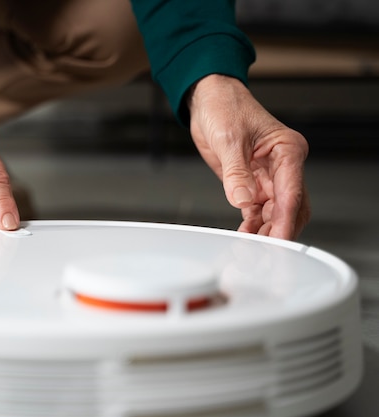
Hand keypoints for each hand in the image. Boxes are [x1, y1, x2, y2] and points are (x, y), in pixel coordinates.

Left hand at [187, 74, 310, 239]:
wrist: (209, 101)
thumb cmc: (225, 108)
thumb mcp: (229, 139)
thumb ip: (236, 172)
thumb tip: (242, 199)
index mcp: (287, 150)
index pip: (291, 192)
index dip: (284, 219)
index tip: (278, 239)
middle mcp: (283, 165)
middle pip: (290, 207)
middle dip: (279, 230)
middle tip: (265, 251)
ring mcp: (268, 176)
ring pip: (275, 212)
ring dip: (265, 230)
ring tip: (251, 248)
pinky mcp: (252, 182)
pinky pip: (257, 210)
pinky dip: (253, 224)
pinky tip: (245, 235)